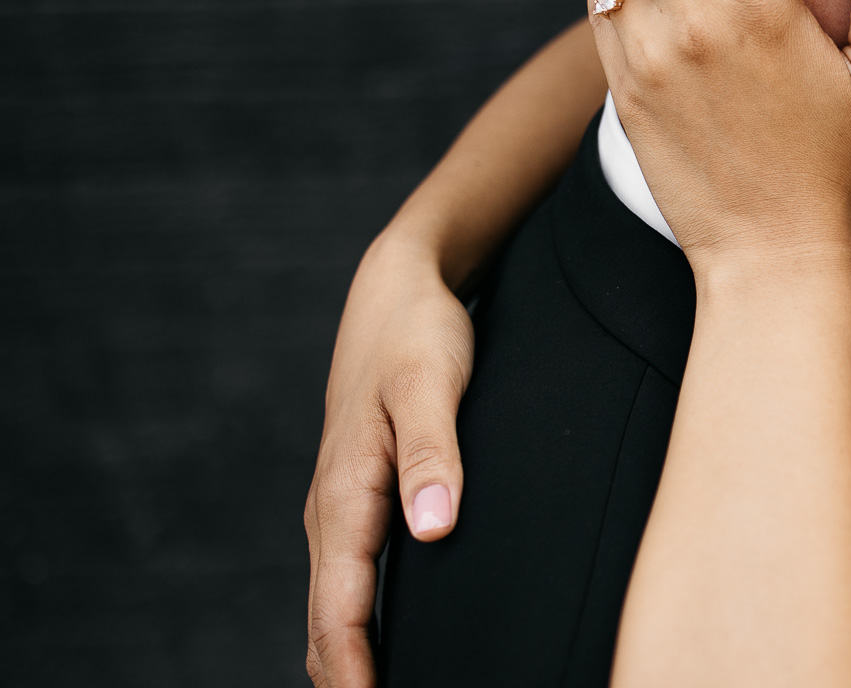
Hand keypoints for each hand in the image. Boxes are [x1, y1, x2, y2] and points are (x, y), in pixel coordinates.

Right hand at [304, 239, 472, 687]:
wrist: (398, 289)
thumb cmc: (417, 334)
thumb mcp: (432, 385)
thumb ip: (434, 456)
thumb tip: (432, 530)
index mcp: (345, 493)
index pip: (339, 610)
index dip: (354, 671)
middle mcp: (333, 510)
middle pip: (328, 623)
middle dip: (346, 679)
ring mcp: (342, 506)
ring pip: (335, 606)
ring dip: (349, 658)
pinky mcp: (360, 498)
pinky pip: (350, 580)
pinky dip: (357, 624)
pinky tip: (385, 647)